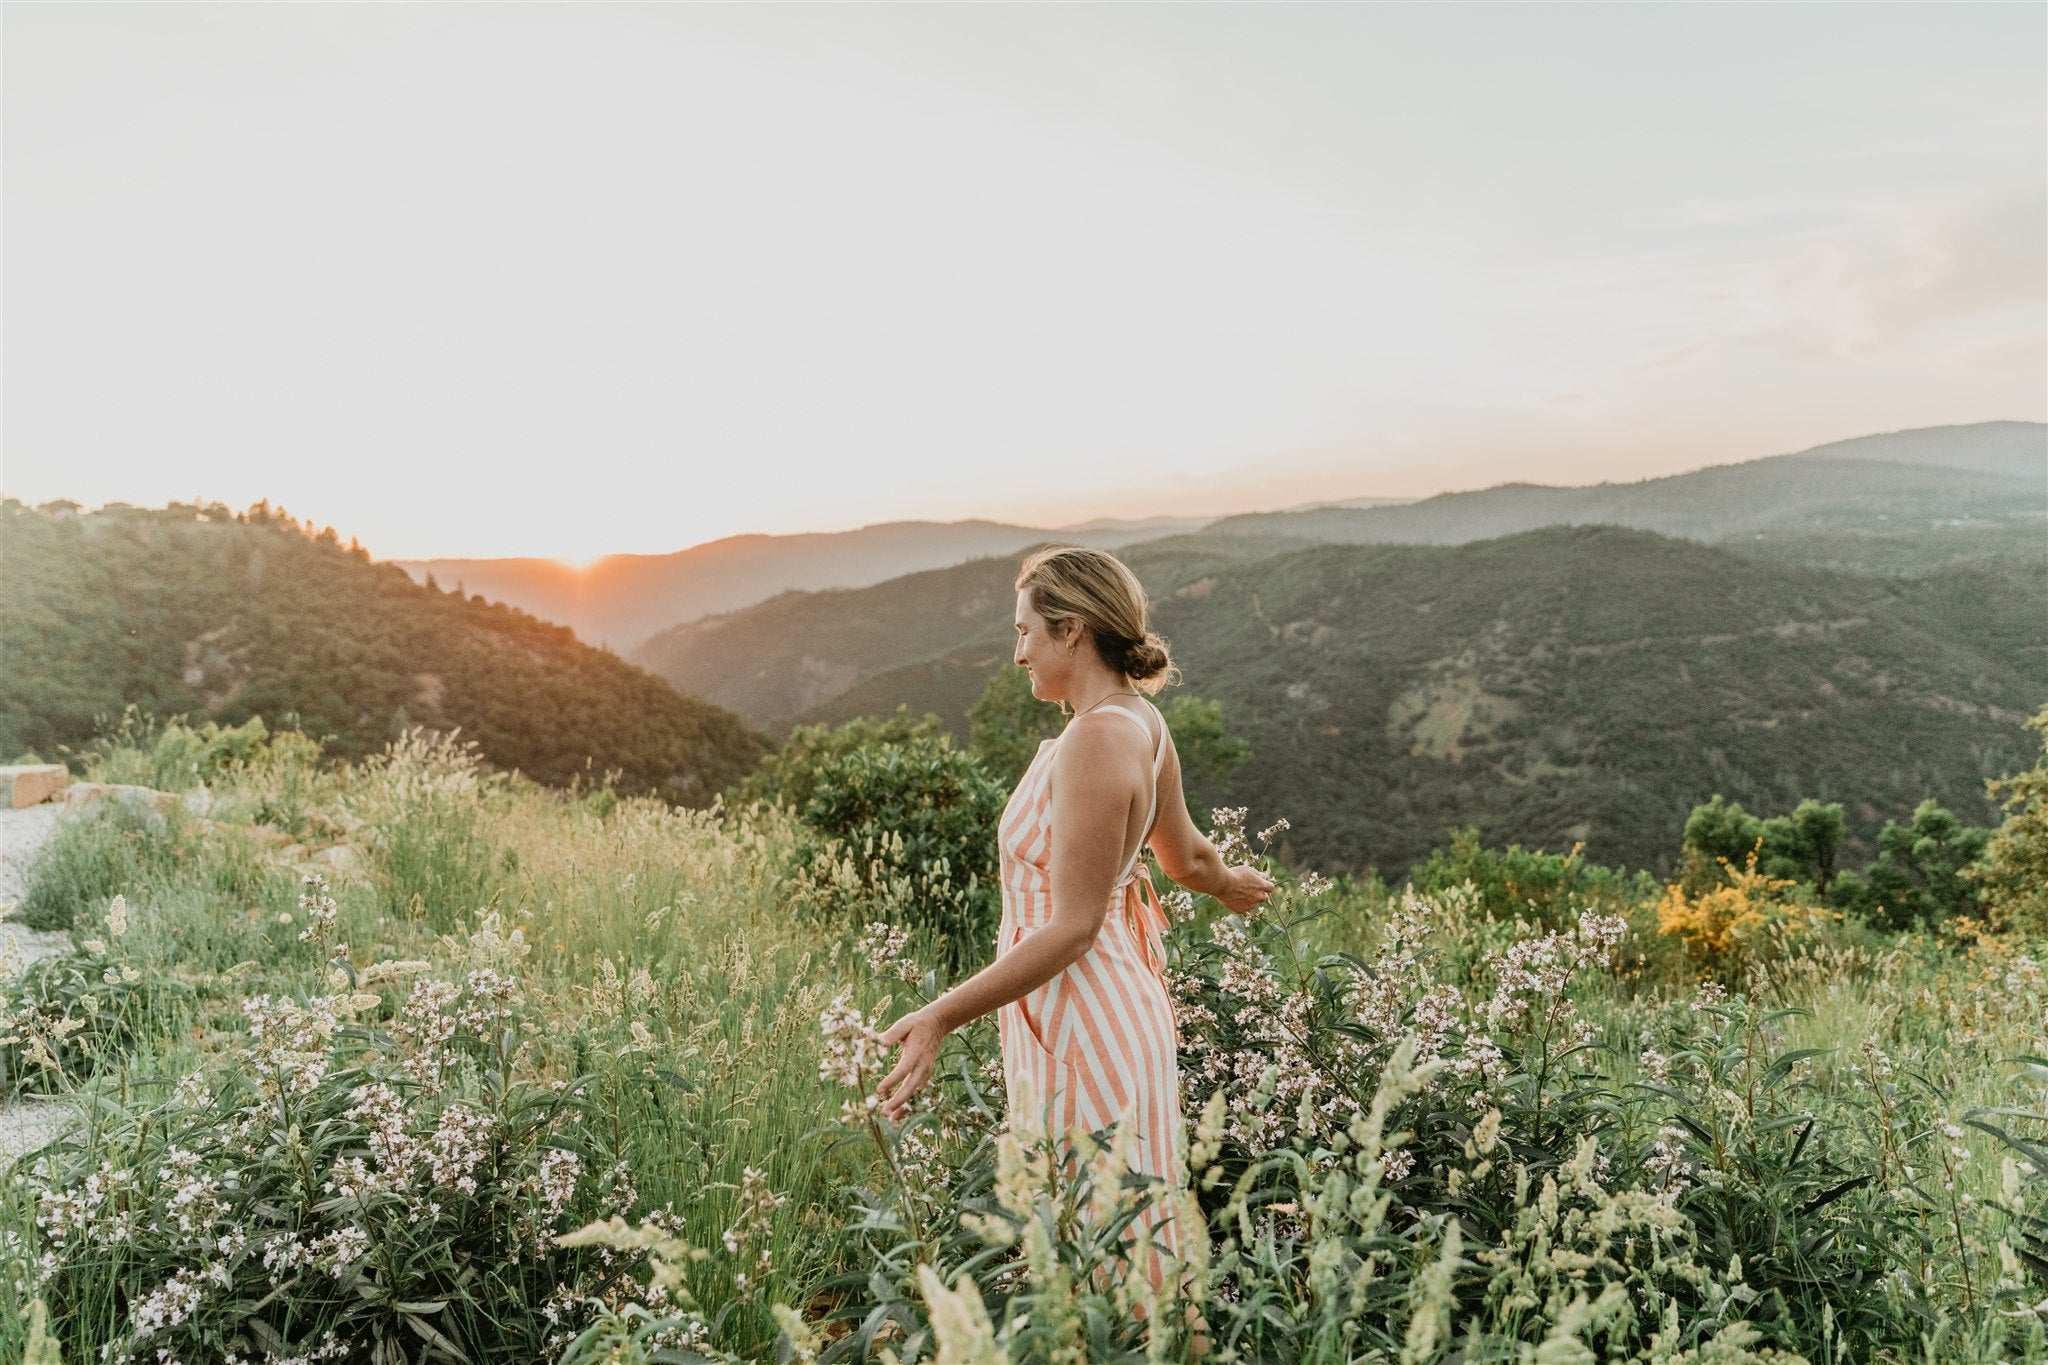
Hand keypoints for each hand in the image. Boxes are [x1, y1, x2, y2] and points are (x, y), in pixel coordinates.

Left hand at [874, 1005, 948, 1120]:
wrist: (938, 1024)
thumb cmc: (917, 1023)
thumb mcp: (905, 1023)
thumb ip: (893, 1033)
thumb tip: (878, 1042)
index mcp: (916, 1052)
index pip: (903, 1069)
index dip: (892, 1081)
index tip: (879, 1090)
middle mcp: (923, 1065)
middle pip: (911, 1086)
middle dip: (899, 1100)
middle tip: (885, 1112)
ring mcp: (926, 1071)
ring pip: (915, 1092)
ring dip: (905, 1106)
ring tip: (891, 1118)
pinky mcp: (926, 1074)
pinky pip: (918, 1091)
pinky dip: (910, 1102)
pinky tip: (899, 1113)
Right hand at [1218, 862, 1276, 914]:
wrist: (1222, 883)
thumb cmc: (1235, 874)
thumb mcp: (1249, 870)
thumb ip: (1258, 875)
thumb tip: (1263, 876)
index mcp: (1262, 886)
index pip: (1271, 887)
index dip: (1265, 886)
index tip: (1260, 884)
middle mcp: (1259, 897)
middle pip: (1263, 897)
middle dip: (1258, 894)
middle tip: (1249, 889)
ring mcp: (1250, 905)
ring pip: (1252, 903)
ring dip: (1248, 899)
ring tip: (1237, 892)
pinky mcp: (1241, 911)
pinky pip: (1243, 908)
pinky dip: (1240, 905)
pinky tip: (1233, 898)